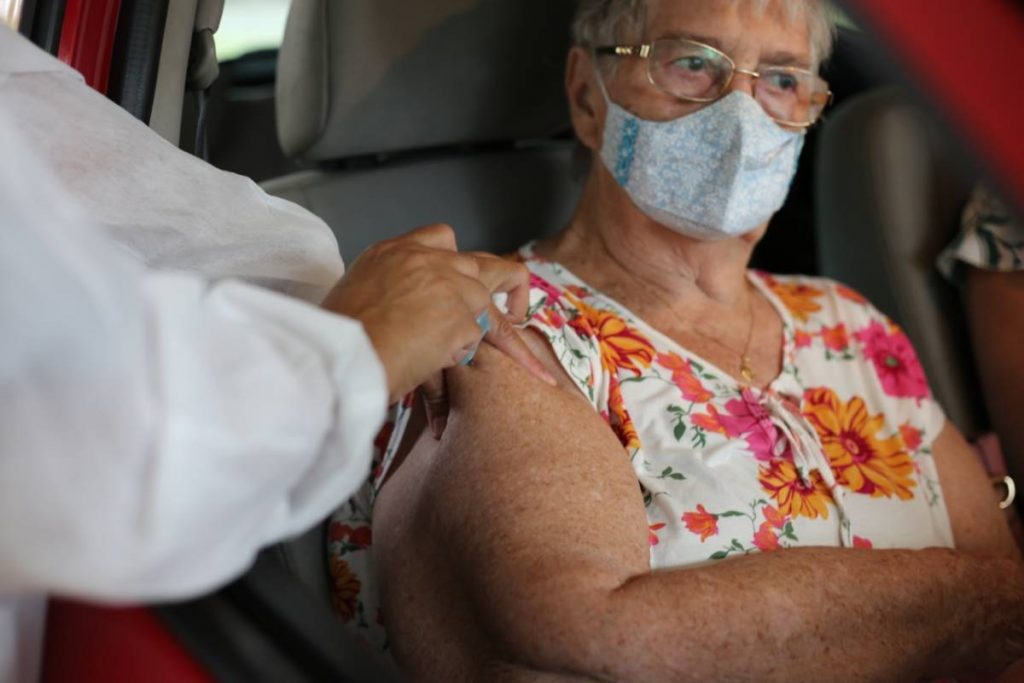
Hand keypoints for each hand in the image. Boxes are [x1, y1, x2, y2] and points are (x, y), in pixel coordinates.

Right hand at [321, 224, 554, 429]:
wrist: (338, 355)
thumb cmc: (336, 340)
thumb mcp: (352, 297)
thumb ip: (384, 293)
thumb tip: (396, 314)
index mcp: (393, 252)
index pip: (442, 238)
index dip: (461, 264)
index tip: (467, 284)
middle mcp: (426, 259)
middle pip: (484, 261)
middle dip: (507, 286)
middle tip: (513, 312)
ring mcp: (451, 283)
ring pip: (499, 293)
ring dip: (510, 328)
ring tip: (529, 362)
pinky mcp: (466, 315)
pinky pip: (500, 336)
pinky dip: (518, 356)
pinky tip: (534, 374)